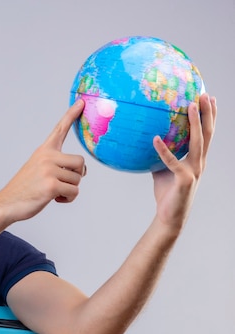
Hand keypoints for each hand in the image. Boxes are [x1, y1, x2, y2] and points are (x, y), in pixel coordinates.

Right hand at [0, 99, 86, 222]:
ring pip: (78, 180)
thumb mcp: (38, 169)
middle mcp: (46, 157)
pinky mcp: (51, 185)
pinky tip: (54, 199)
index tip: (82, 101)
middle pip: (80, 162)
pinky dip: (67, 199)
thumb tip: (82, 171)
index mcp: (44, 151)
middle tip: (60, 183)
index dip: (71, 115)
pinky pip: (74, 192)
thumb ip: (59, 165)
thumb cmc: (25, 189)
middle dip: (75, 176)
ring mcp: (48, 170)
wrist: (7, 204)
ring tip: (53, 192)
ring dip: (69, 190)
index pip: (60, 129)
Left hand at [152, 93, 216, 230]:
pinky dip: (163, 150)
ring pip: (197, 143)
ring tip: (190, 106)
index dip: (209, 116)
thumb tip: (147, 140)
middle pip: (207, 134)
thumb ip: (160, 156)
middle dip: (208, 113)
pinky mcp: (183, 180)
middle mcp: (199, 163)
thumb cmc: (167, 193)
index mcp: (197, 160)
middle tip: (205, 94)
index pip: (206, 134)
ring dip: (195, 123)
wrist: (169, 216)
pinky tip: (155, 139)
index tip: (208, 98)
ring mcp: (193, 171)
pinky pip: (171, 162)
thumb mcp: (162, 169)